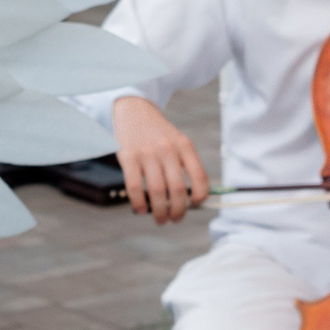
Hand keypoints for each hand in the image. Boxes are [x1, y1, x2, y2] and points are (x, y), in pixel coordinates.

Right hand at [114, 95, 210, 224]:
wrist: (134, 110)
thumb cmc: (159, 134)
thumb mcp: (177, 142)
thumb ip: (184, 166)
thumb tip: (189, 201)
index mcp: (185, 146)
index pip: (199, 177)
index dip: (201, 196)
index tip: (196, 204)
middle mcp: (168, 149)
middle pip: (178, 189)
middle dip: (178, 211)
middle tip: (175, 219)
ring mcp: (147, 153)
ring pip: (157, 192)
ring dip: (160, 211)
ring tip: (160, 219)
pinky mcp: (128, 157)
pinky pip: (135, 187)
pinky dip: (139, 203)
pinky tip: (142, 210)